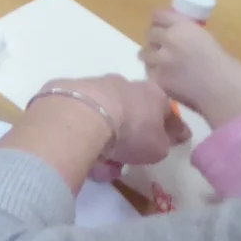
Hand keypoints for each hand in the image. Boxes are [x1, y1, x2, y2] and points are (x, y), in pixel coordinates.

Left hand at [53, 75, 190, 166]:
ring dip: (105, 131)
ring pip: (105, 111)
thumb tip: (162, 139)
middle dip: (132, 128)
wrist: (82, 116)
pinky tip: (81, 145)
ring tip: (100, 157)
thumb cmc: (130, 132)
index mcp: (152, 94)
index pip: (166, 111)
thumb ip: (162, 142)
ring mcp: (94, 83)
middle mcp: (124, 83)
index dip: (170, 127)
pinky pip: (81, 113)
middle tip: (127, 151)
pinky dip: (83, 128)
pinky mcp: (67, 89)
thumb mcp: (158, 148)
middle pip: (133, 109)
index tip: (174, 138)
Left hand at [143, 10, 240, 128]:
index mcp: (184, 27)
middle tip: (164, 47)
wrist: (228, 94)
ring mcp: (161, 60)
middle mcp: (169, 40)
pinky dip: (155, 72)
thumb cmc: (227, 68)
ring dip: (152, 56)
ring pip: (144, 52)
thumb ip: (188, 35)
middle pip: (150, 33)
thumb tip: (175, 35)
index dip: (160, 21)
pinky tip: (166, 77)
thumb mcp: (208, 41)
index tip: (162, 26)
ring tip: (164, 64)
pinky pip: (149, 71)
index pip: (159, 15)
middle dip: (156, 39)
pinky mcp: (157, 78)